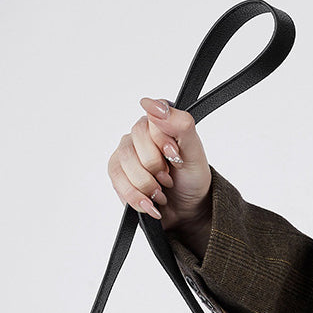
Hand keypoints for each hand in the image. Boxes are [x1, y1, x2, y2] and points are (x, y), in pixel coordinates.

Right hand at [107, 97, 211, 231]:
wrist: (187, 207)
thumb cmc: (191, 178)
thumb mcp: (195, 152)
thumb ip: (180, 124)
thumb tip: (153, 105)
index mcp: (157, 122)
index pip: (148, 122)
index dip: (162, 144)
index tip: (176, 158)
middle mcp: (138, 135)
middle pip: (132, 147)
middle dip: (155, 169)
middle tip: (169, 177)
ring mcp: (125, 155)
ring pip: (123, 166)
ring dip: (147, 186)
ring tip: (160, 191)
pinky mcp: (117, 175)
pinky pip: (118, 184)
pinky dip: (137, 198)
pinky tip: (150, 202)